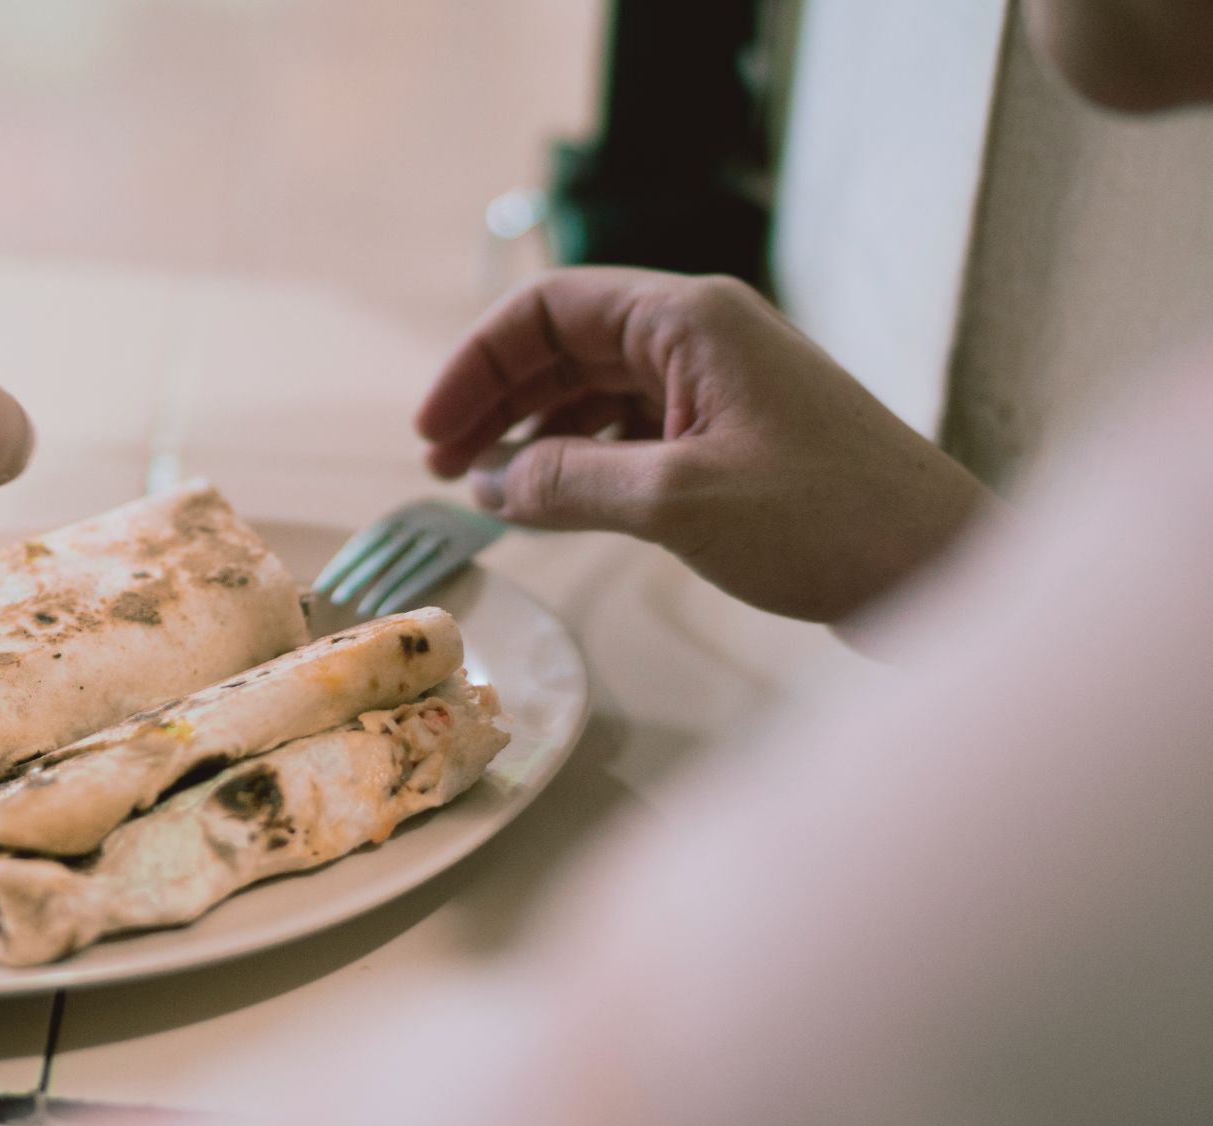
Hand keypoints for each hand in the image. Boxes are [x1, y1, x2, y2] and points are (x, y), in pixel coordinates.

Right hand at [417, 269, 992, 622]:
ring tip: (483, 491)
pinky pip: (632, 431)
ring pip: (595, 390)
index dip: (477, 363)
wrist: (944, 568)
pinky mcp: (736, 438)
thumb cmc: (826, 521)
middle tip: (440, 468)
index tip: (430, 432)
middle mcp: (702, 336)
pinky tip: (551, 501)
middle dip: (495, 400)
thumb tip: (488, 487)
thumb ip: (571, 484)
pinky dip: (580, 460)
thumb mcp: (678, 502)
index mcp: (690, 320)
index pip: (550, 309)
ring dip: (532, 433)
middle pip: (566, 345)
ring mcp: (721, 386)